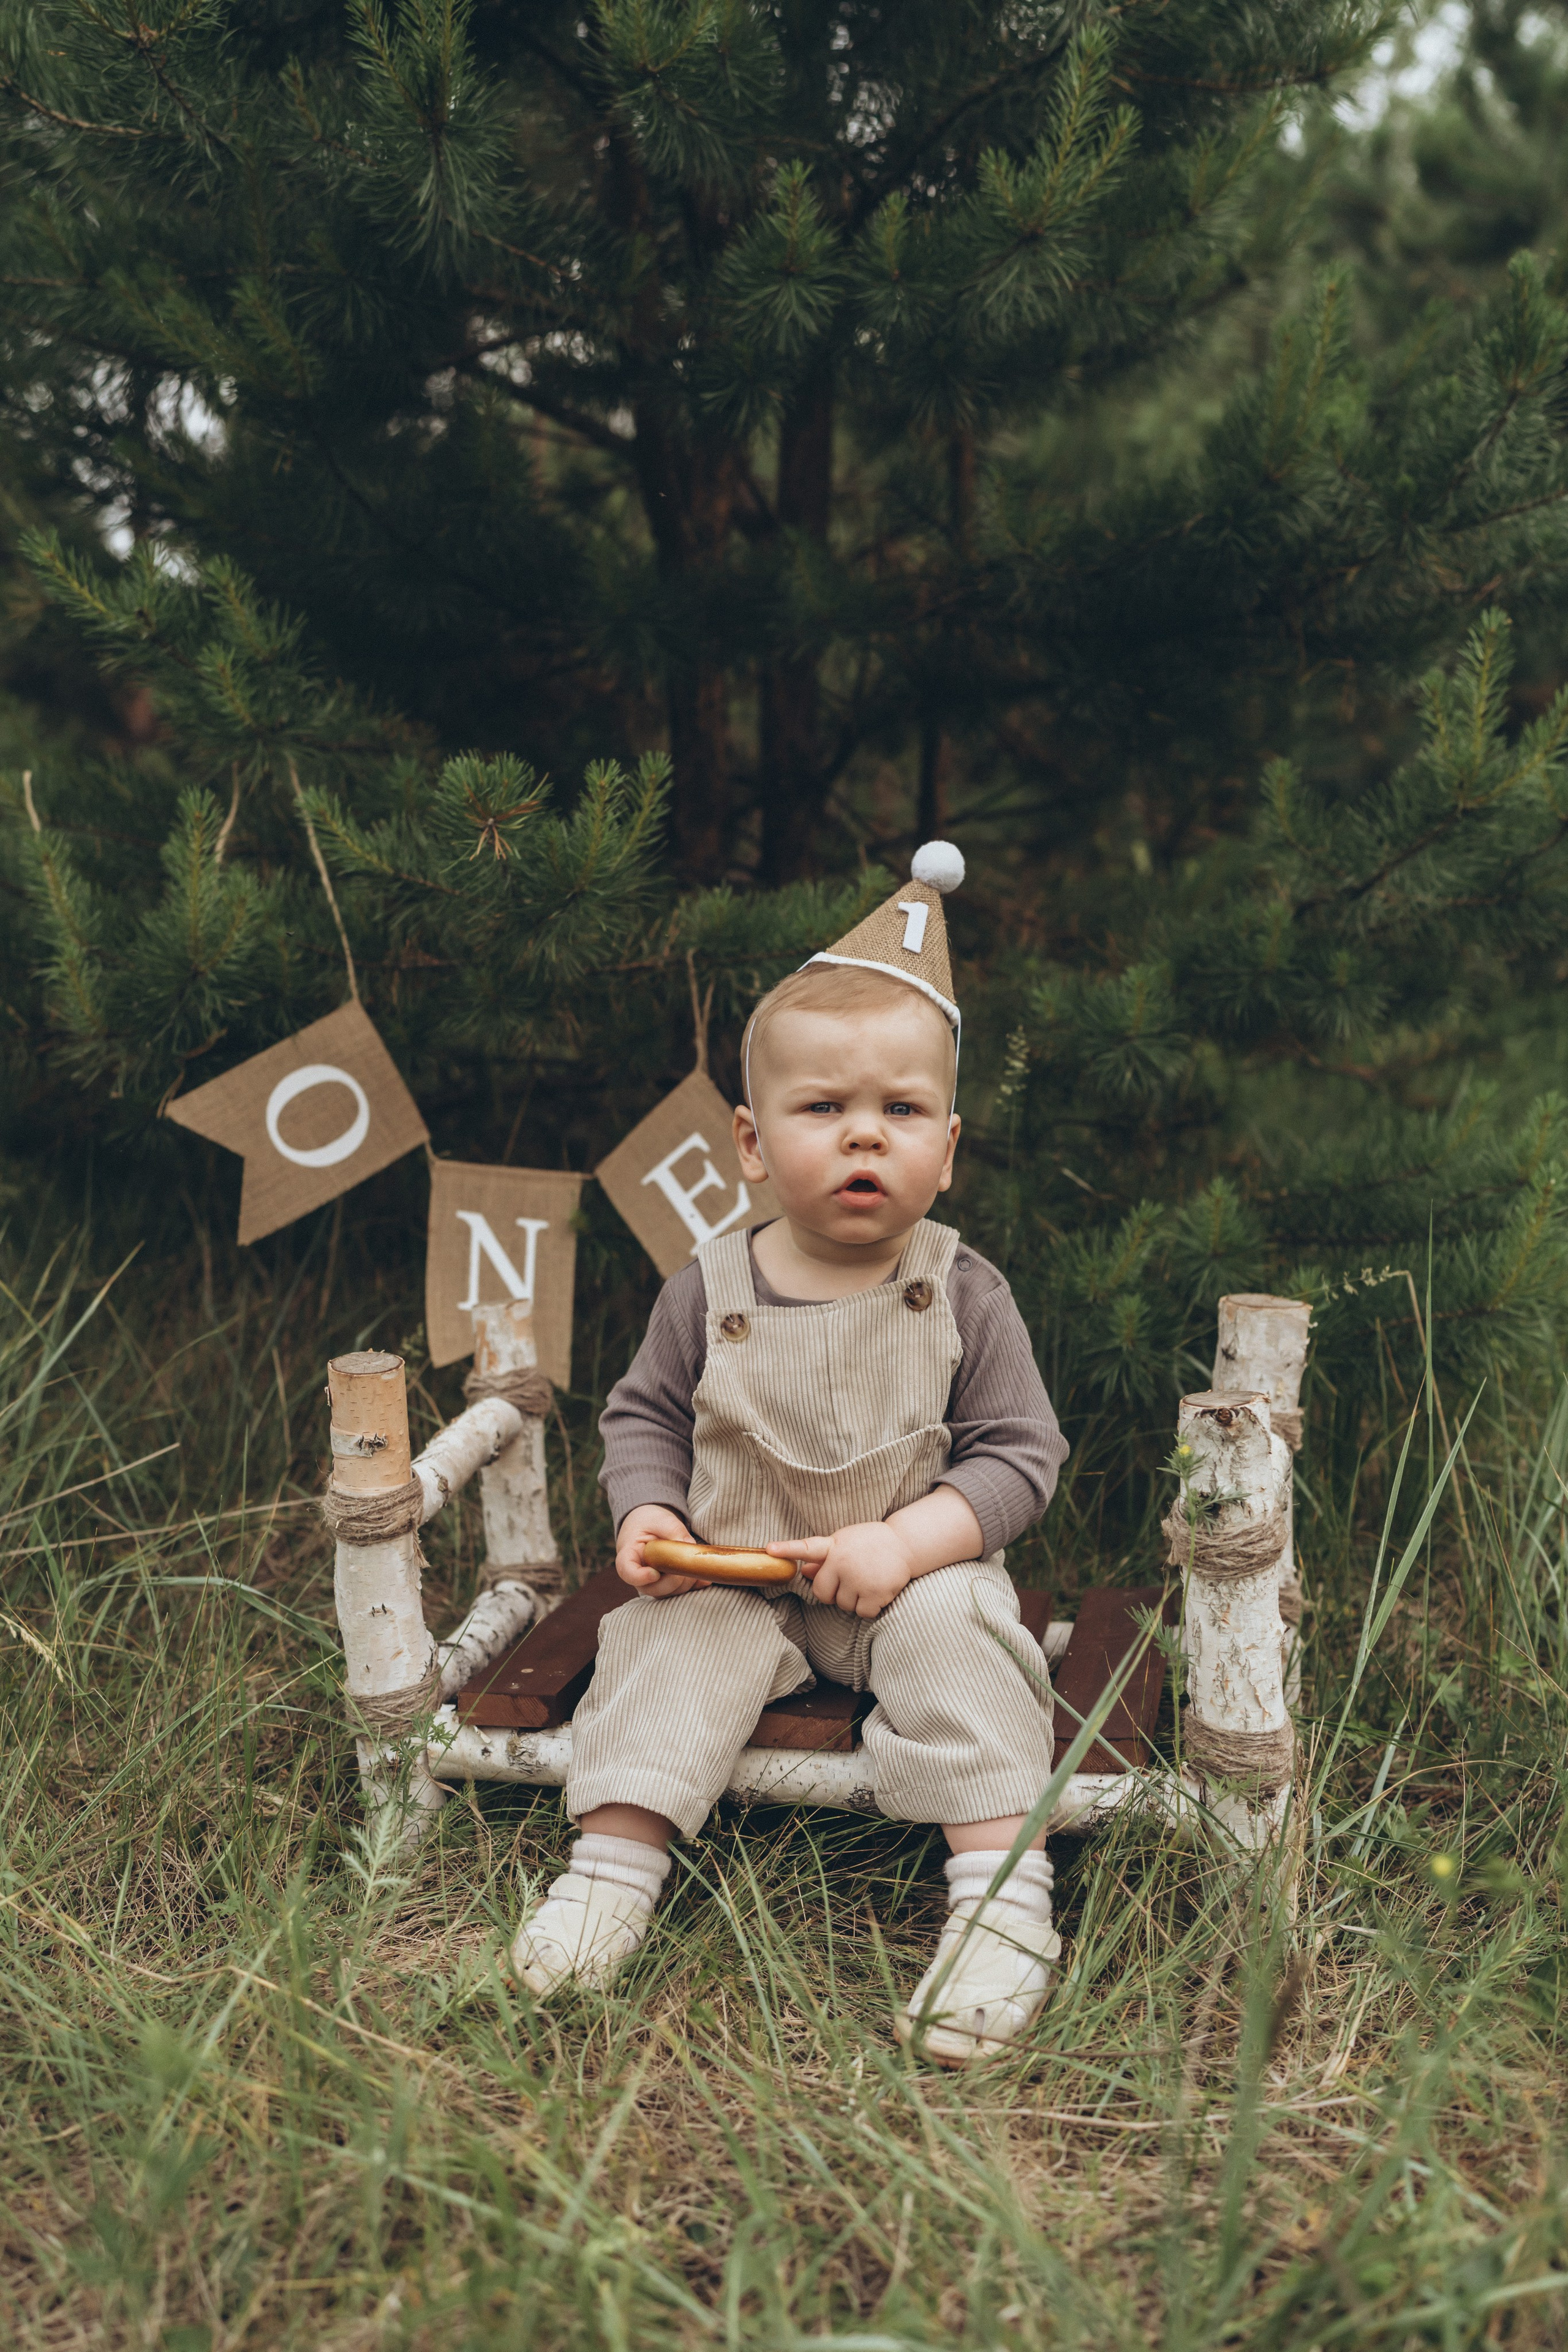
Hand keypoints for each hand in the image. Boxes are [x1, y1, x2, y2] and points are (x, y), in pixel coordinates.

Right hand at [615, 1503, 708, 1598]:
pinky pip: (679, 1592)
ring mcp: (652, 1584)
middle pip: (652, 1588)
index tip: (654, 1573)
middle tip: (685, 1563)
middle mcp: (638, 1575)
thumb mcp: (661, 1519)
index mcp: (628, 1555)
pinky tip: (703, 1577)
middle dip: (672, 1580)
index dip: (640, 1577)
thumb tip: (691, 1547)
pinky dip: (693, 1586)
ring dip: (685, 1582)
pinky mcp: (667, 1586)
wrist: (651, 1526)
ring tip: (695, 1563)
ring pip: (668, 1593)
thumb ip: (674, 1531)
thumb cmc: (651, 1521)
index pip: (627, 1572)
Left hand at [765, 1520, 915, 1616]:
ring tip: (867, 1581)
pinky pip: (862, 1613)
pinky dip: (869, 1607)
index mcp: (833, 1546)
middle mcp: (843, 1562)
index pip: (806, 1548)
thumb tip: (804, 1572)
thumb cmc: (870, 1543)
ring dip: (853, 1600)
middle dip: (834, 1592)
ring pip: (843, 1606)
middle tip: (851, 1579)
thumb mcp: (844, 1543)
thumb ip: (824, 1558)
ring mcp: (859, 1578)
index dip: (787, 1550)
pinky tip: (878, 1591)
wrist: (905, 1543)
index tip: (769, 1550)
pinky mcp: (876, 1592)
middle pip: (822, 1594)